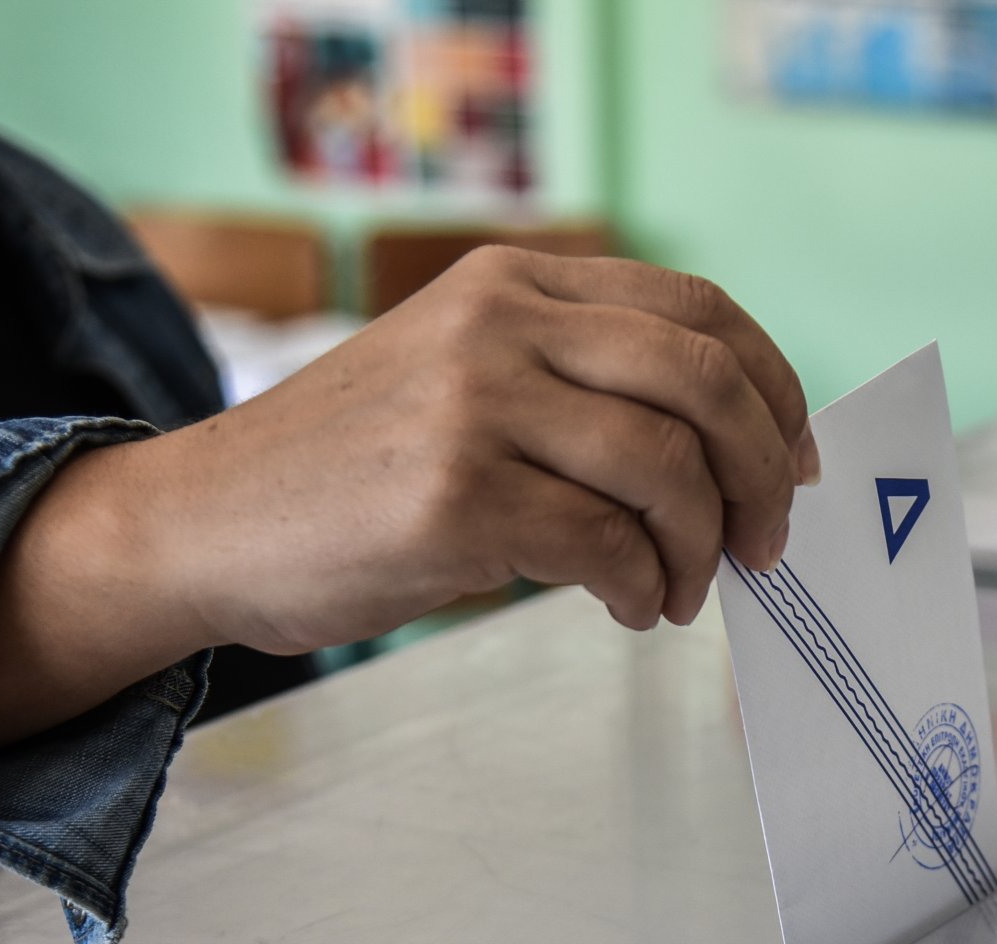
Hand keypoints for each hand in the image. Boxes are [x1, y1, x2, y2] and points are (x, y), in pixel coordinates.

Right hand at [144, 247, 818, 652]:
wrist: (202, 523)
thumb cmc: (345, 470)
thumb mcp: (461, 374)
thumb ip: (574, 382)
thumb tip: (723, 456)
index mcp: (513, 282)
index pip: (698, 310)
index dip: (774, 388)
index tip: (794, 459)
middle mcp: (500, 323)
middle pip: (703, 381)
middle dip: (764, 474)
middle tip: (765, 543)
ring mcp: (475, 405)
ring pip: (666, 467)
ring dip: (701, 548)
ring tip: (680, 592)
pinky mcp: (454, 498)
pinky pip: (607, 544)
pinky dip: (644, 586)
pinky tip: (632, 607)